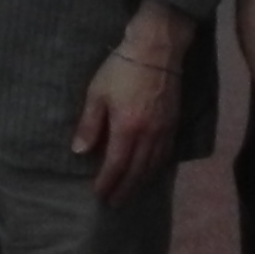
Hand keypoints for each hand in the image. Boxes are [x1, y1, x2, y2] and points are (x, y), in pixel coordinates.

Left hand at [70, 49, 183, 206]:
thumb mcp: (97, 94)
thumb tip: (80, 152)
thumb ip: (89, 125)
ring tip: (130, 192)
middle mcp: (149, 135)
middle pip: (136, 171)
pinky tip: (150, 171)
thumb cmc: (121, 69)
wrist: (156, 50)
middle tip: (114, 203)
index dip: (107, 182)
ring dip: (140, 182)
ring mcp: (164, 131)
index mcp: (127, 129)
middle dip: (124, 189)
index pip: (116, 165)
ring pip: (153, 165)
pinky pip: (166, 154)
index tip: (98, 194)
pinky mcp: (174, 123)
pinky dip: (156, 167)